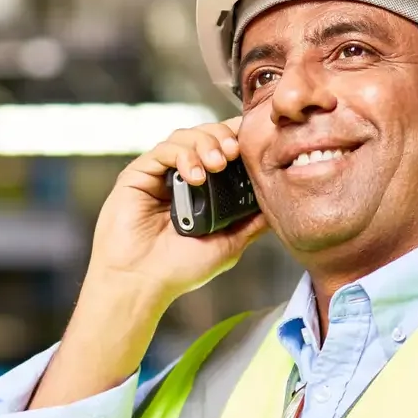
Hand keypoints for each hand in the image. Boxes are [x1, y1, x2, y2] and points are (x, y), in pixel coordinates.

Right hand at [88, 108, 269, 309]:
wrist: (141, 283)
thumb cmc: (178, 269)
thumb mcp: (229, 244)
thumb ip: (252, 222)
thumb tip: (278, 205)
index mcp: (203, 189)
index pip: (223, 149)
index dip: (239, 139)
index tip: (255, 144)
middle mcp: (182, 176)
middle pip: (206, 134)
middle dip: (224, 136)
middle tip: (234, 152)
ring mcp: (160, 174)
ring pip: (185, 136)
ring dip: (205, 143)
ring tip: (216, 164)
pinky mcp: (138, 174)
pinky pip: (163, 149)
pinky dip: (182, 155)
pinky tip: (194, 176)